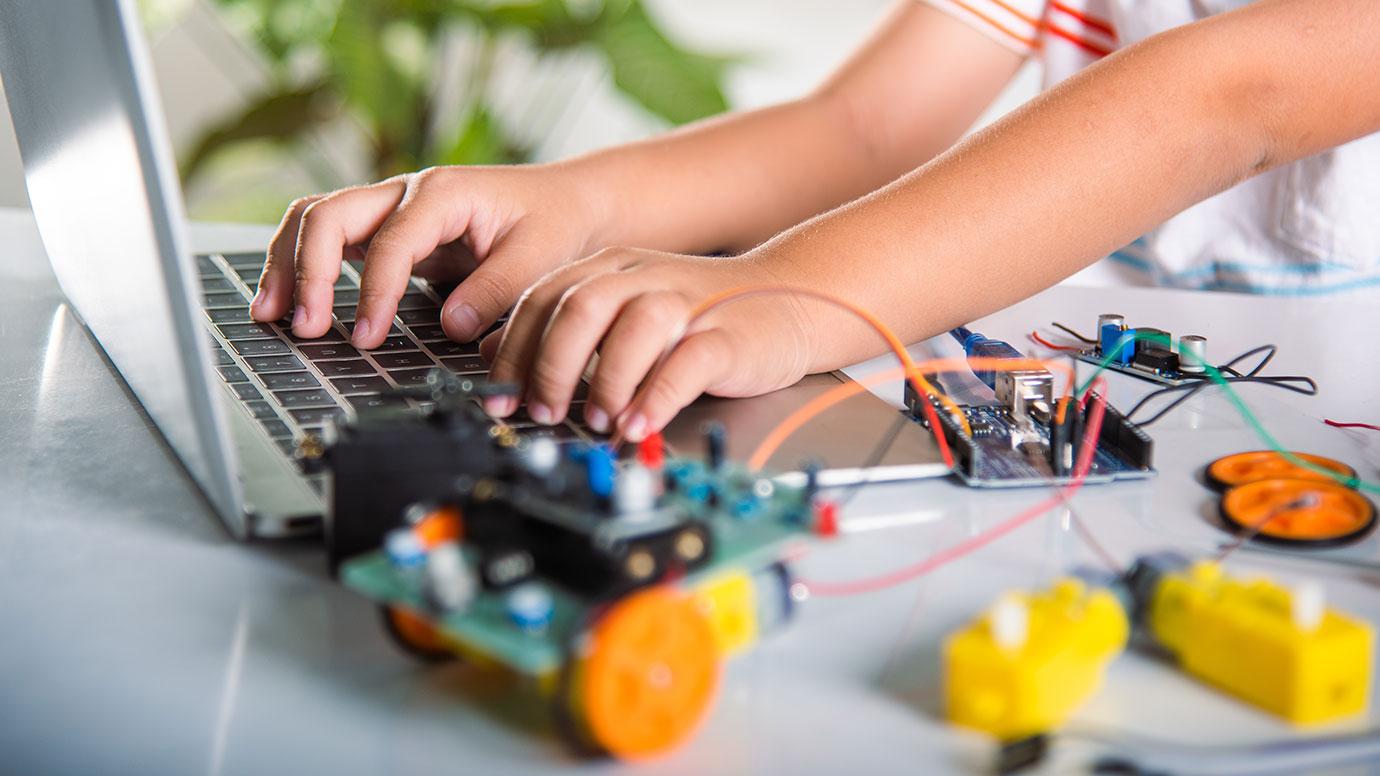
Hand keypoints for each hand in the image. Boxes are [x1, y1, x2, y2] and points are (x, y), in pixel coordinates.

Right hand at [250, 164, 607, 348]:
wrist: (566, 202)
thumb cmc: (554, 223)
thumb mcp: (541, 256)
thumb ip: (497, 289)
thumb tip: (452, 325)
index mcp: (443, 194)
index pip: (390, 243)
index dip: (372, 292)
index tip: (367, 338)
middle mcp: (406, 193)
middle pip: (330, 215)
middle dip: (309, 271)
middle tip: (306, 327)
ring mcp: (391, 207)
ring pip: (316, 219)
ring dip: (287, 263)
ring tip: (271, 314)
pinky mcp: (386, 229)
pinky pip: (329, 237)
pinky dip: (301, 264)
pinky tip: (289, 302)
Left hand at [480, 248, 814, 440]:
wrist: (791, 299)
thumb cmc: (698, 318)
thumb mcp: (624, 312)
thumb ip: (566, 328)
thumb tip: (496, 356)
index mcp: (610, 269)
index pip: (544, 299)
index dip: (514, 351)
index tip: (501, 399)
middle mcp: (644, 277)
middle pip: (580, 308)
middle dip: (550, 366)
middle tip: (542, 412)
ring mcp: (688, 303)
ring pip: (633, 329)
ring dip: (604, 380)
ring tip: (596, 419)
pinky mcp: (727, 336)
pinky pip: (686, 363)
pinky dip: (656, 397)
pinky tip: (638, 425)